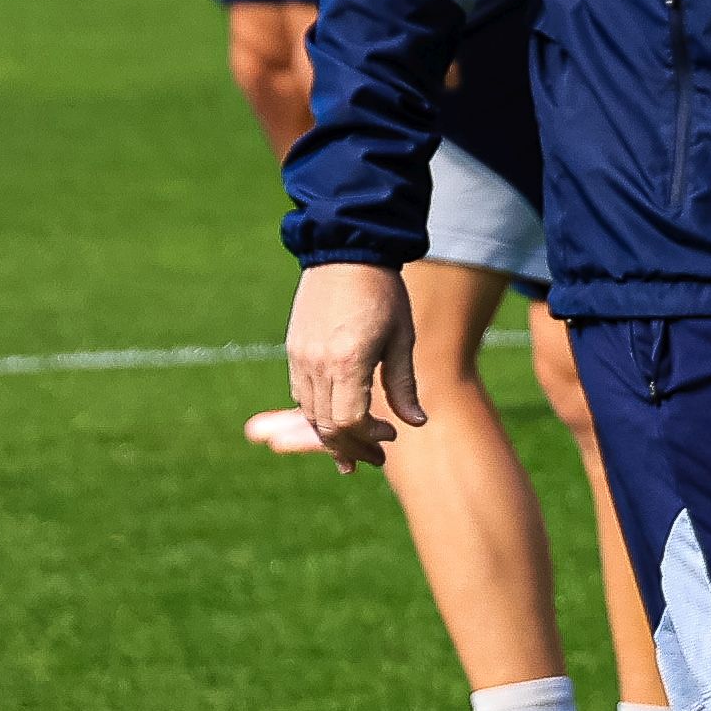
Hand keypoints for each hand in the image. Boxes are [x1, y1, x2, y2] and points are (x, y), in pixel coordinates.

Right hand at [285, 262, 420, 468]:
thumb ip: (404, 385)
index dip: (369, 438)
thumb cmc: (384, 294)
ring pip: (309, 413)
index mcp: (347, 363)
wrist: (347, 252)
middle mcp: (316, 364)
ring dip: (331, 435)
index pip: (349, 422)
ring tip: (353, 451)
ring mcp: (300, 357)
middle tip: (375, 458)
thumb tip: (416, 424)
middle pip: (326, 425)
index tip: (391, 437)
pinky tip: (336, 420)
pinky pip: (300, 393)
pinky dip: (317, 413)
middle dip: (351, 447)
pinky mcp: (294, 349)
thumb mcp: (402, 339)